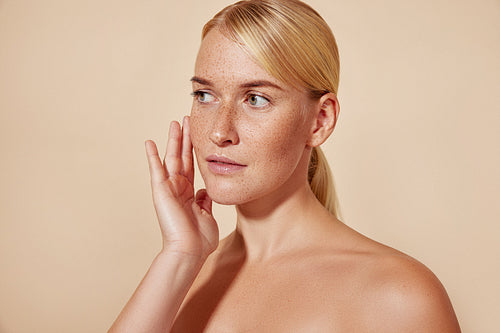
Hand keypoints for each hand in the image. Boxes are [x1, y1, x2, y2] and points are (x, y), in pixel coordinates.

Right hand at [145, 116, 218, 259]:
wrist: (189, 251)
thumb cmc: (200, 240)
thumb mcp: (207, 215)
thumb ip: (205, 200)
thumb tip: (204, 191)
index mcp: (189, 193)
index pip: (191, 166)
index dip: (194, 149)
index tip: (196, 134)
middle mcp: (178, 188)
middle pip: (182, 157)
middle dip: (185, 138)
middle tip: (186, 120)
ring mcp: (169, 189)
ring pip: (172, 158)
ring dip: (174, 140)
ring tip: (175, 123)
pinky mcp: (161, 191)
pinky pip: (156, 169)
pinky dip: (152, 155)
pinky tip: (149, 142)